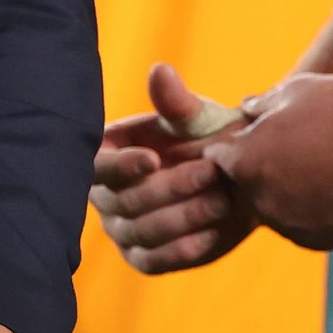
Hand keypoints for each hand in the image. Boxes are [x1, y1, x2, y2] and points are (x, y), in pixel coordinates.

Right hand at [89, 63, 256, 274]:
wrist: (234, 179)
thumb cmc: (204, 139)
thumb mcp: (195, 118)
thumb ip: (175, 101)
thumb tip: (160, 71)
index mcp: (106, 156)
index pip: (99, 166)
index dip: (123, 165)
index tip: (154, 159)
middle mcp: (105, 196)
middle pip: (126, 201)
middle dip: (171, 187)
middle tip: (212, 172)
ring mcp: (123, 230)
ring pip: (143, 232)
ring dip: (184, 216)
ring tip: (222, 199)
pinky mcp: (145, 257)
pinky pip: (155, 261)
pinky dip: (182, 249)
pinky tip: (212, 232)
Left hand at [220, 71, 332, 250]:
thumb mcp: (294, 91)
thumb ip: (260, 106)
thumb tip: (247, 111)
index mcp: (246, 162)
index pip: (217, 159)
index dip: (230, 145)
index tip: (246, 137)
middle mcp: (260, 201)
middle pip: (241, 188)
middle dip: (254, 170)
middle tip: (284, 149)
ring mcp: (290, 226)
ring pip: (272, 209)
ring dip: (282, 192)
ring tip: (313, 166)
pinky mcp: (320, 241)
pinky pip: (301, 226)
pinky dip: (308, 210)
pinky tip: (331, 187)